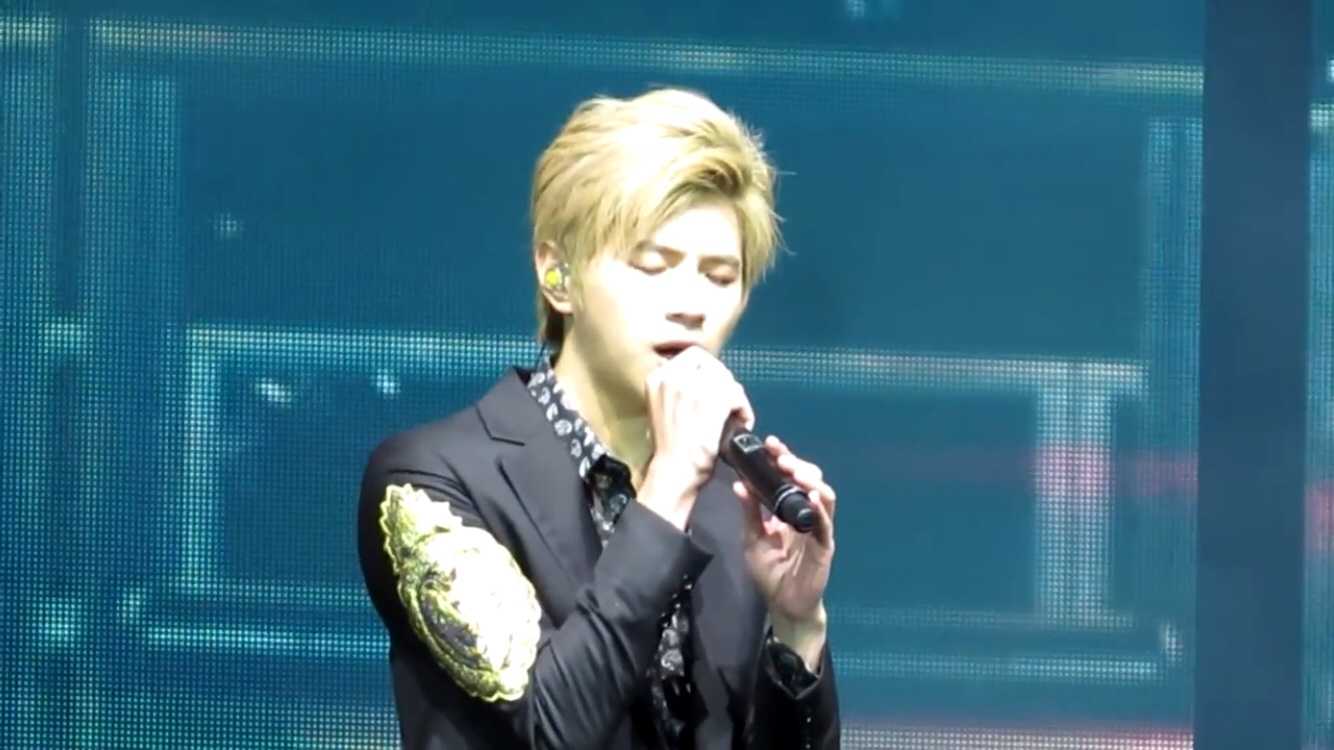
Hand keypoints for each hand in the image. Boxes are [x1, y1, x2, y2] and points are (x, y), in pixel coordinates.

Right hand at [639, 346, 754, 529]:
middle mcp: (672, 377)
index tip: (716, 386)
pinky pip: (737, 394)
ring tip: (736, 417)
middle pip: (712, 363)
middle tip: (729, 403)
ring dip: (737, 397)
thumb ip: (680, 388)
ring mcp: (692, 387)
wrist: (674, 471)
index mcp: (657, 378)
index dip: (710, 369)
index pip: (692, 355)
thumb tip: (709, 378)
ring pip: (727, 379)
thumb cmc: (671, 448)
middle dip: (725, 382)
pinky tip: (742, 423)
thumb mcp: (664, 408)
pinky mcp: (711, 401)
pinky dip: (744, 409)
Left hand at [732, 435, 835, 667]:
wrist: (784, 605)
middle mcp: (806, 514)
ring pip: (823, 496)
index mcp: (789, 510)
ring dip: (811, 480)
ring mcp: (818, 529)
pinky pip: (825, 523)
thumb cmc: (771, 574)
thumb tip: (739, 484)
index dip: (783, 459)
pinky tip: (813, 496)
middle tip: (781, 455)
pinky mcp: (825, 545)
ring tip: (796, 470)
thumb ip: (749, 513)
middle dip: (797, 464)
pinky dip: (820, 508)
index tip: (770, 444)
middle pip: (809, 481)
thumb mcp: (753, 539)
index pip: (789, 478)